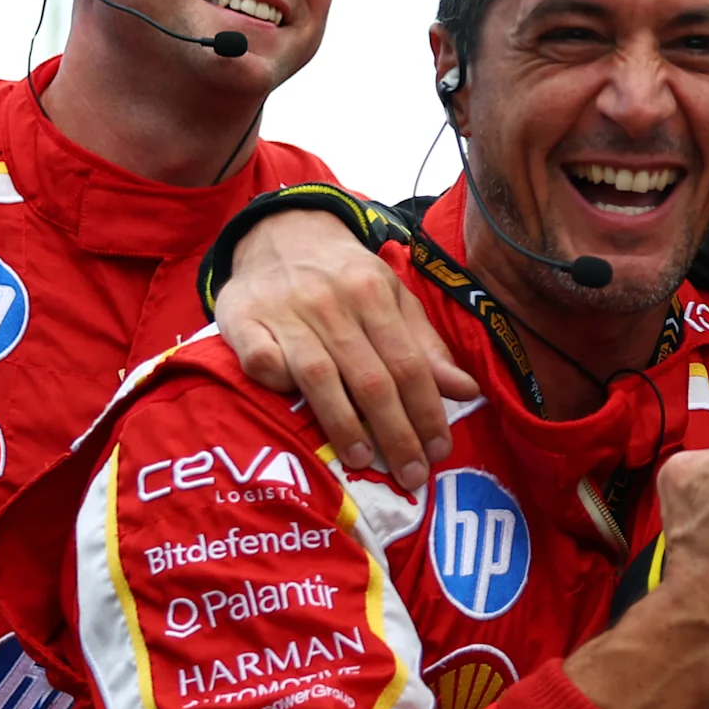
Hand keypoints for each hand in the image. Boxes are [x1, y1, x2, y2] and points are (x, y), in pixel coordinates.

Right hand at [214, 210, 476, 491]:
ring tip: (364, 461)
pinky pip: (261, 363)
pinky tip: (296, 415)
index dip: (427, 412)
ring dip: (344, 425)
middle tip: (410, 475)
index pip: (409, 364)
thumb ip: (425, 346)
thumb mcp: (393, 297)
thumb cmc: (345, 276)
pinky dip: (279, 387)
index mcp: (374, 293)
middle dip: (396, 432)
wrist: (280, 233)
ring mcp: (284, 310)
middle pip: (370, 378)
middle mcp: (330, 301)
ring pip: (319, 377)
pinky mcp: (242, 319)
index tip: (440, 451)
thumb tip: (467, 391)